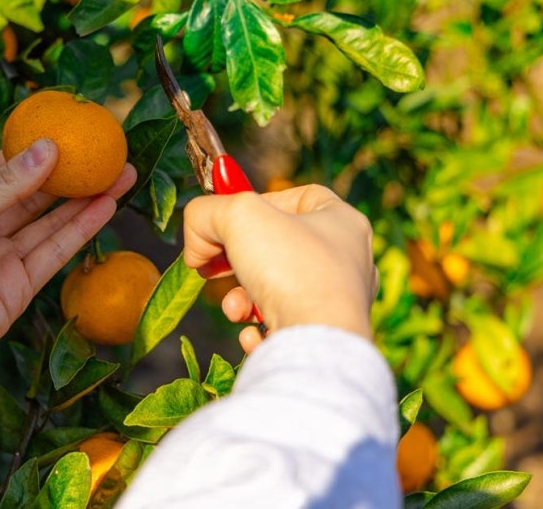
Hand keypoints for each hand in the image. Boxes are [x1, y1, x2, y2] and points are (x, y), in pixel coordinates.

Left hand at [0, 139, 136, 385]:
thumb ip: (4, 187)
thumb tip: (47, 149)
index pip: (2, 169)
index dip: (34, 150)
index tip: (66, 128)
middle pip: (35, 195)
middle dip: (70, 173)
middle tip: (105, 150)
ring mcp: (3, 259)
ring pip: (52, 222)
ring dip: (86, 199)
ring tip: (120, 173)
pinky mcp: (20, 289)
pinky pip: (56, 253)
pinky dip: (82, 230)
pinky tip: (106, 207)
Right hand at [183, 184, 376, 353]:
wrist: (315, 345)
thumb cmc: (291, 269)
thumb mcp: (236, 216)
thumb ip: (205, 214)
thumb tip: (195, 245)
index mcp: (341, 222)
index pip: (299, 197)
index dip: (259, 201)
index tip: (228, 221)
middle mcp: (346, 261)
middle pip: (278, 247)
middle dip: (236, 259)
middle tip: (213, 266)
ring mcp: (338, 302)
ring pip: (276, 289)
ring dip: (241, 299)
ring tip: (235, 309)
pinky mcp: (324, 337)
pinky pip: (283, 325)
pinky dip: (258, 329)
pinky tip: (254, 335)